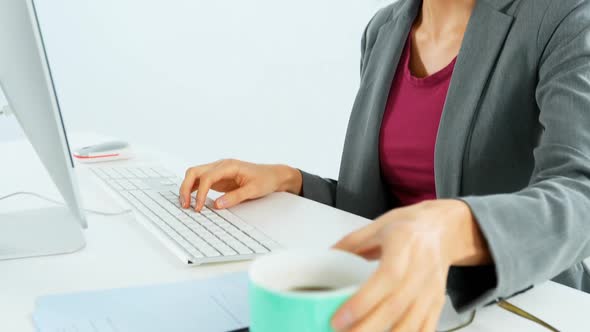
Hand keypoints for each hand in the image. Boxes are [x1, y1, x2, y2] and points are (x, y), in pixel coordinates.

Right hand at [179, 159, 301, 210]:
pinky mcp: (218, 178)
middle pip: (194, 172)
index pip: (207, 177)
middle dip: (186, 187)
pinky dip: (194, 189)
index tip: (198, 207)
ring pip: (195, 175)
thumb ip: (235, 197)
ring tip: (185, 204)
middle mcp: (221, 165)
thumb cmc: (265, 179)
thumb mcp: (253, 190)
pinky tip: (191, 200)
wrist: (273, 175)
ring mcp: (218, 170)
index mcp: (229, 166)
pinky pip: (201, 181)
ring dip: (187, 188)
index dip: (200, 192)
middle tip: (185, 205)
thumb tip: (217, 205)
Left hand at [331, 200, 489, 331]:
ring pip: (411, 323)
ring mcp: (431, 289)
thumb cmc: (410, 226)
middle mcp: (420, 269)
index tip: (339, 319)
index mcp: (403, 245)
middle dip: (367, 328)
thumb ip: (351, 243)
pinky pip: (425, 329)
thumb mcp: (378, 225)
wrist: (443, 229)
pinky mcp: (437, 303)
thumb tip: (326, 259)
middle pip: (396, 307)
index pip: (386, 279)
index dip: (362, 302)